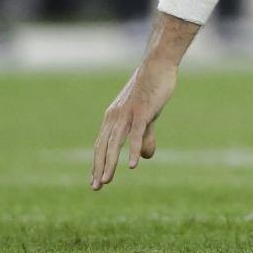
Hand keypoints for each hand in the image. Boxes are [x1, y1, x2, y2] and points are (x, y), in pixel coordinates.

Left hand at [91, 56, 176, 189]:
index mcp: (113, 116)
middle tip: (96, 187)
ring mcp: (128, 114)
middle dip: (99, 167)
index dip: (97, 162)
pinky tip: (132, 165)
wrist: (158, 64)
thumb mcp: (146, 116)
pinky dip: (132, 150)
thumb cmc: (152, 88)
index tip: (94, 180)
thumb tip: (144, 158)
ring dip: (109, 163)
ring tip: (106, 181)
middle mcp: (115, 116)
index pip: (101, 143)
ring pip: (115, 143)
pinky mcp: (141, 112)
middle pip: (103, 146)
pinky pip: (135, 134)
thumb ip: (144, 136)